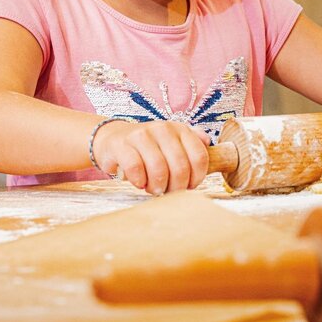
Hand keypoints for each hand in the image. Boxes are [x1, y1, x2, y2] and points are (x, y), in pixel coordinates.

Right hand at [92, 120, 210, 195]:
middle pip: (180, 167)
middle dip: (176, 187)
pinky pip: (136, 168)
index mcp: (180, 129)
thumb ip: (192, 143)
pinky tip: (139, 182)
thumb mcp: (172, 142)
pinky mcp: (122, 144)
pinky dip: (139, 181)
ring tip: (153, 188)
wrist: (114, 139)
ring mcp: (142, 135)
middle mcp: (163, 129)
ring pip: (159, 169)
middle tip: (168, 191)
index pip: (199, 157)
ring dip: (157, 186)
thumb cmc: (148, 147)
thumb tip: (208, 143)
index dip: (197, 178)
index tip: (189, 186)